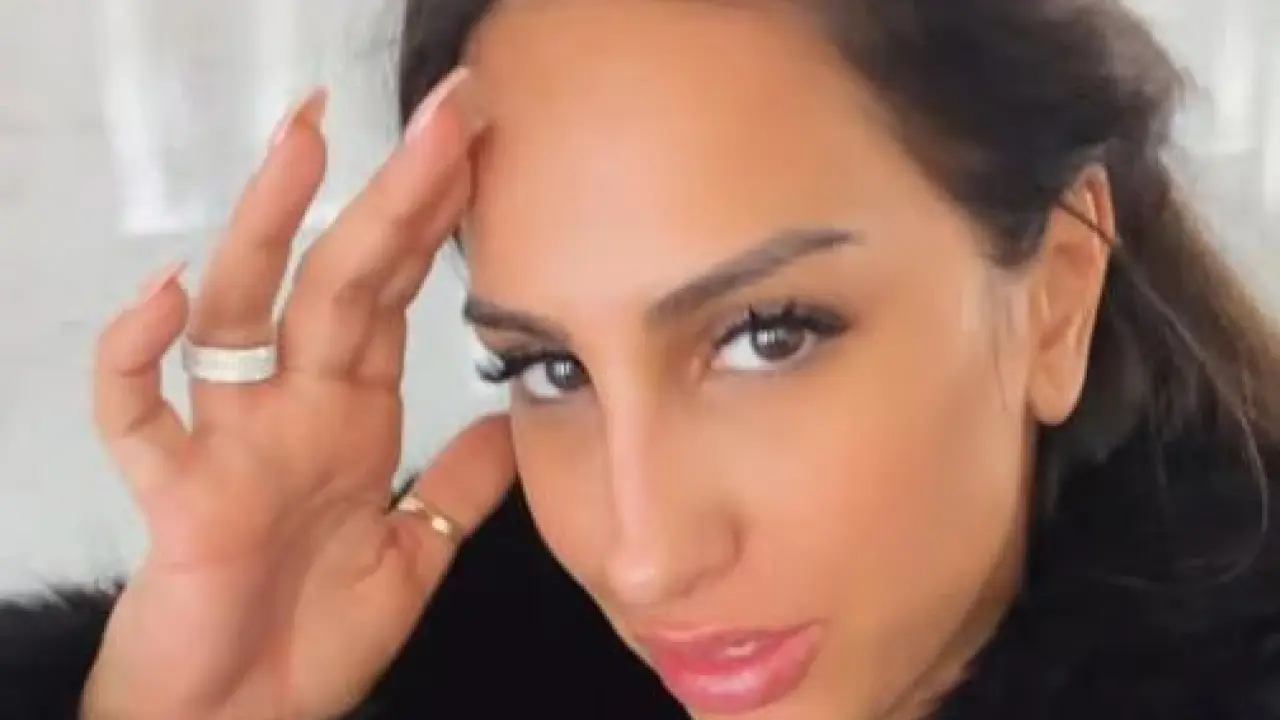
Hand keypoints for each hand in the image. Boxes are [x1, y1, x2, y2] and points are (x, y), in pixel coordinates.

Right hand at [84, 68, 513, 719]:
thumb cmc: (312, 640)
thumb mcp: (415, 557)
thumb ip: (457, 486)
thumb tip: (506, 416)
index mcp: (352, 416)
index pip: (394, 295)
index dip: (433, 224)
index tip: (476, 151)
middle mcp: (295, 410)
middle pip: (339, 279)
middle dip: (389, 195)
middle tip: (441, 111)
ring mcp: (234, 443)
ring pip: (242, 314)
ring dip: (268, 228)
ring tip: (304, 141)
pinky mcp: (179, 496)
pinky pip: (141, 418)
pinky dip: (140, 360)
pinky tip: (168, 296)